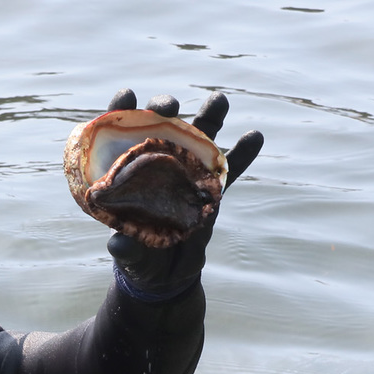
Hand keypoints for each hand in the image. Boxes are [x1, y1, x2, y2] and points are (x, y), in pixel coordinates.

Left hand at [104, 88, 263, 299]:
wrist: (169, 278)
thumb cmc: (140, 260)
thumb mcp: (131, 256)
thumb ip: (126, 248)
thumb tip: (119, 243)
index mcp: (128, 175)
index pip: (119, 137)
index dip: (120, 113)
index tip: (127, 96)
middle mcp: (157, 167)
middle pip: (160, 129)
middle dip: (163, 112)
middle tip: (169, 106)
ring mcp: (187, 175)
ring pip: (198, 140)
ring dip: (209, 118)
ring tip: (219, 99)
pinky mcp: (212, 191)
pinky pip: (229, 170)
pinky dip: (242, 154)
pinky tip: (255, 136)